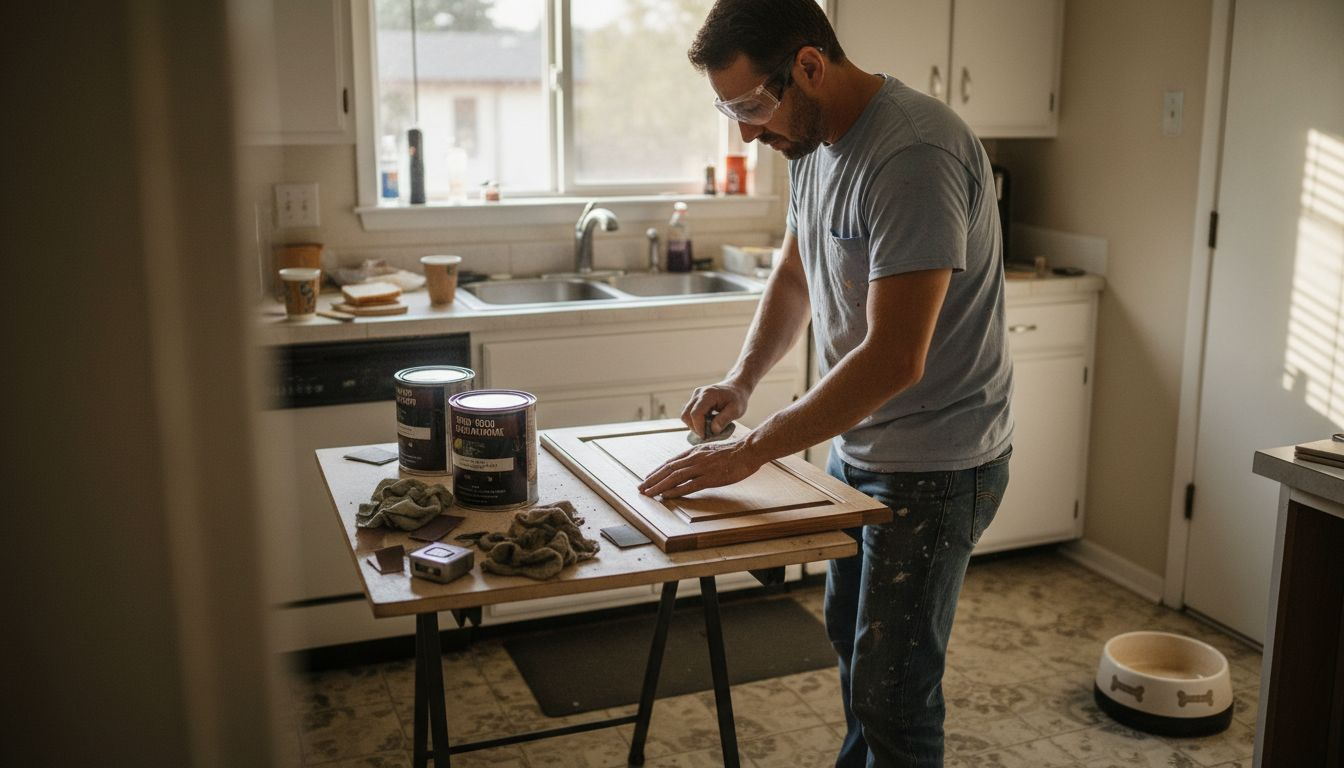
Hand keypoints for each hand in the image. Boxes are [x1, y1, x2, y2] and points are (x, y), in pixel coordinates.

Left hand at [638, 438, 764, 498]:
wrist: (747, 451)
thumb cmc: (732, 453)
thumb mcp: (711, 451)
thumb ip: (698, 458)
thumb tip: (689, 466)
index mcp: (694, 452)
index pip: (670, 463)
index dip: (657, 471)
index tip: (647, 479)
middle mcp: (694, 459)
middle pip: (668, 470)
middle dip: (652, 480)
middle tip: (641, 488)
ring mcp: (702, 468)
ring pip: (675, 477)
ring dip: (659, 486)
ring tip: (648, 493)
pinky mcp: (710, 478)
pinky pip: (689, 485)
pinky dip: (675, 490)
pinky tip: (666, 495)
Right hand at [682, 381, 749, 438]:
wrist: (736, 387)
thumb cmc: (737, 399)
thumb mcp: (736, 410)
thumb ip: (724, 419)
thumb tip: (713, 430)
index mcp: (708, 395)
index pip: (696, 413)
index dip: (698, 427)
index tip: (705, 437)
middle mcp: (698, 394)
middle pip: (686, 414)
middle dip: (694, 428)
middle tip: (706, 435)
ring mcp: (695, 396)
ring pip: (685, 415)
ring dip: (693, 425)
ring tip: (707, 429)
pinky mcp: (695, 400)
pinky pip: (689, 413)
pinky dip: (695, 421)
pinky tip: (706, 423)